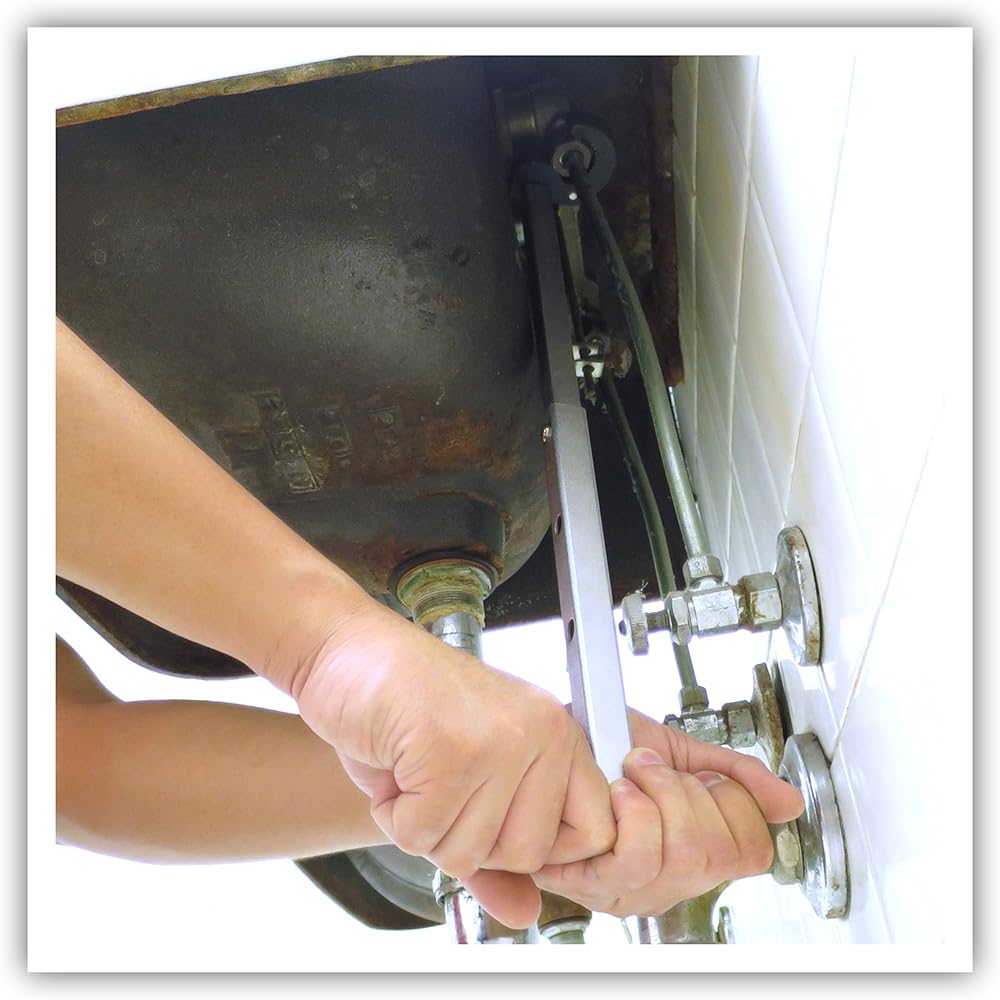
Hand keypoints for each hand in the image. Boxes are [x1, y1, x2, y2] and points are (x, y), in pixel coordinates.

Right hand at [287, 598, 615, 928]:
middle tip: (440, 785)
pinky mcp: (451, 750)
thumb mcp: (465, 777)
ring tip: (415, 766)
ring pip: (468, 851)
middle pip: (525, 854)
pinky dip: (393, 812)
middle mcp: (540, 733)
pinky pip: (421, 834)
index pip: (594, 831)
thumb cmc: (405, 706)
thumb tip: (526, 913)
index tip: (494, 823)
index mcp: (557, 734)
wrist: (350, 651)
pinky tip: (394, 763)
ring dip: (422, 823)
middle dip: (467, 838)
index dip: (540, 850)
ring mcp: (499, 741)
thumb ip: (498, 848)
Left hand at [532, 712, 804, 917]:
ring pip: (687, 852)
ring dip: (662, 793)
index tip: (702, 773)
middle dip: (694, 791)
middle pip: (722, 853)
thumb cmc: (600, 743)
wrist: (549, 733)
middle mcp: (663, 881)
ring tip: (633, 772)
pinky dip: (635, 808)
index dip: (735, 801)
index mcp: (689, 854)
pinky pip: (640, 854)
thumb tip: (787, 803)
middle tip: (658, 769)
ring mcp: (629, 886)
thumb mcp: (678, 750)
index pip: (753, 851)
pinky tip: (617, 790)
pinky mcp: (593, 880)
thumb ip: (735, 776)